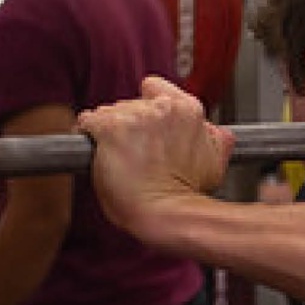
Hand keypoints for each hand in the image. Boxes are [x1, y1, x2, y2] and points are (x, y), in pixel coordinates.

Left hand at [79, 76, 231, 240]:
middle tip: (135, 152)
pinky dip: (87, 133)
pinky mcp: (110, 129)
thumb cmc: (186, 196)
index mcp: (188, 110)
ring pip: (109, 112)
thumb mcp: (214, 164)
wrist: (167, 215)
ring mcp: (135, 117)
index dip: (148, 107)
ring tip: (118, 156)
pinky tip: (95, 148)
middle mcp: (162, 108)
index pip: (156, 88)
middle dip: (130, 125)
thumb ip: (216, 140)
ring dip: (110, 131)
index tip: (147, 127)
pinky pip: (88, 121)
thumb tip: (217, 132)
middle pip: (131, 103)